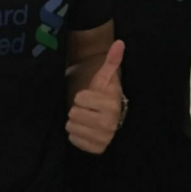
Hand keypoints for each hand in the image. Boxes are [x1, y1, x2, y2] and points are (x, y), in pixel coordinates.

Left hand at [67, 40, 124, 154]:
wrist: (109, 115)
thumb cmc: (104, 94)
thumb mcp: (106, 77)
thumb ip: (112, 60)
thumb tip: (119, 42)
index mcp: (111, 104)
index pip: (79, 98)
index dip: (82, 96)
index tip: (91, 97)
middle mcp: (109, 123)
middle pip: (74, 113)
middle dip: (78, 109)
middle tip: (88, 109)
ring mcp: (104, 138)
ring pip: (72, 127)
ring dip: (76, 122)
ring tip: (86, 118)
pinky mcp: (97, 148)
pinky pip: (74, 140)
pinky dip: (76, 135)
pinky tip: (85, 129)